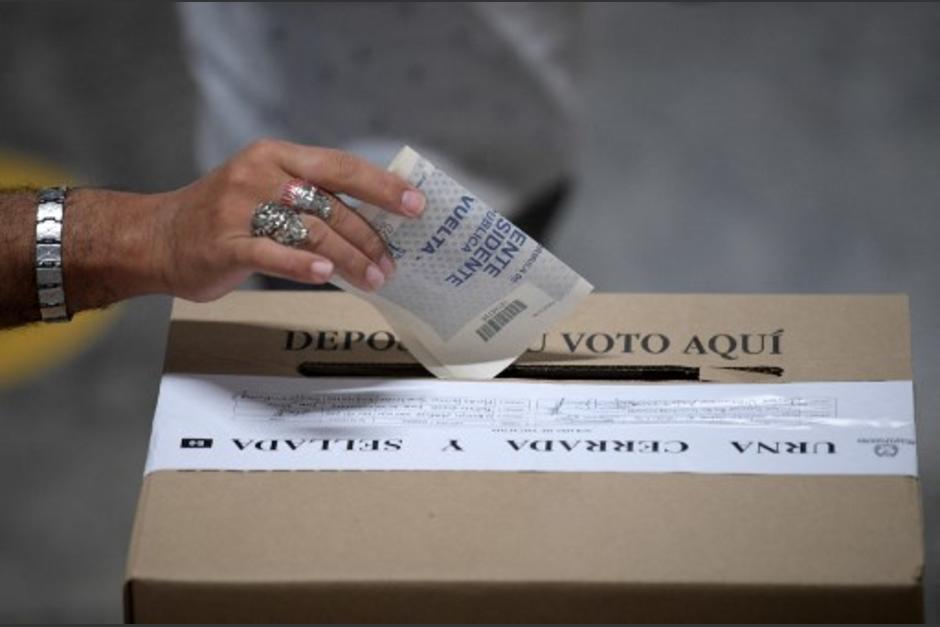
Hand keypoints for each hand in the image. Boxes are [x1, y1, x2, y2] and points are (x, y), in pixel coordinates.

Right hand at [151, 139, 424, 301]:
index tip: (416, 206)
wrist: (155, 237)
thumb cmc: (224, 217)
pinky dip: (302, 265)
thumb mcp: (266, 188)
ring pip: (311, 231)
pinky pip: (272, 254)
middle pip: (331, 205)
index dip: (382, 187)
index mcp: (276, 155)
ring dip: (349, 258)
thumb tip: (374, 221)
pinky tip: (326, 275)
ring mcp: (238, 207)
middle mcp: (259, 174)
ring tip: (373, 278)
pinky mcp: (223, 243)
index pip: (341, 167)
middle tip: (391, 263)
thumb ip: (311, 198)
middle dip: (369, 237)